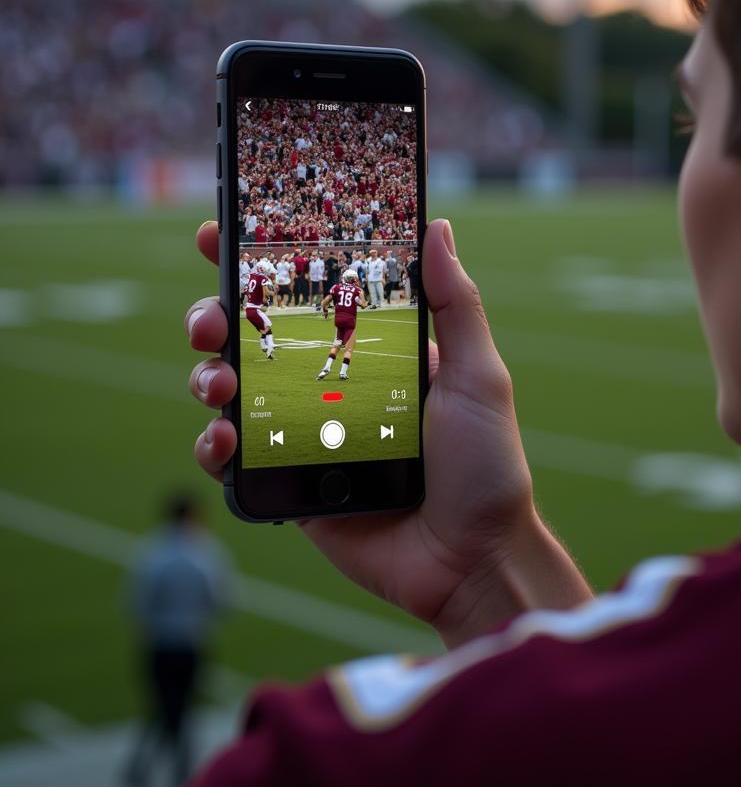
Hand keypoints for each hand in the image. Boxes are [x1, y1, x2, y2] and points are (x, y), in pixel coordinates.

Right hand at [186, 218, 590, 647]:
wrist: (471, 560)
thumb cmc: (486, 465)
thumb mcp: (478, 375)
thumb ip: (456, 304)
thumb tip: (438, 227)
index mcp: (372, 351)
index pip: (311, 294)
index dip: (263, 264)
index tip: (225, 235)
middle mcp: (330, 386)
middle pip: (254, 337)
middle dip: (217, 316)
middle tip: (212, 318)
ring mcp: (305, 434)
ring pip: (231, 391)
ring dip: (207, 375)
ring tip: (219, 383)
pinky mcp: (286, 485)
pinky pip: (232, 458)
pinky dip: (213, 444)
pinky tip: (224, 440)